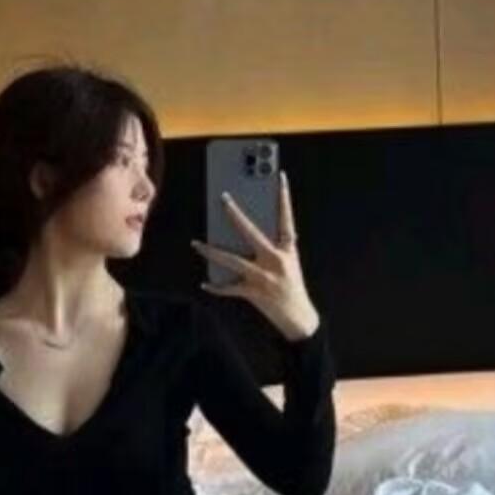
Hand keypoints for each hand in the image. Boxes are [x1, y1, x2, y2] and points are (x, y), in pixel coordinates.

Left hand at [190, 171, 320, 341]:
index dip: (284, 197)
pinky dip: (216, 286)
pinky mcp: (253, 293)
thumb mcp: (289, 262)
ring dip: (211, 251)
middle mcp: (275, 260)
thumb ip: (274, 246)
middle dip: (235, 214)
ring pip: (231, 259)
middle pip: (251, 232)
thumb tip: (245, 233)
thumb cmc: (292, 286)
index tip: (279, 177)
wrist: (298, 318)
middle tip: (223, 198)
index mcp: (287, 249)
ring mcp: (263, 277)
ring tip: (196, 243)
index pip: (286, 218)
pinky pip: (229, 287)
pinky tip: (205, 283)